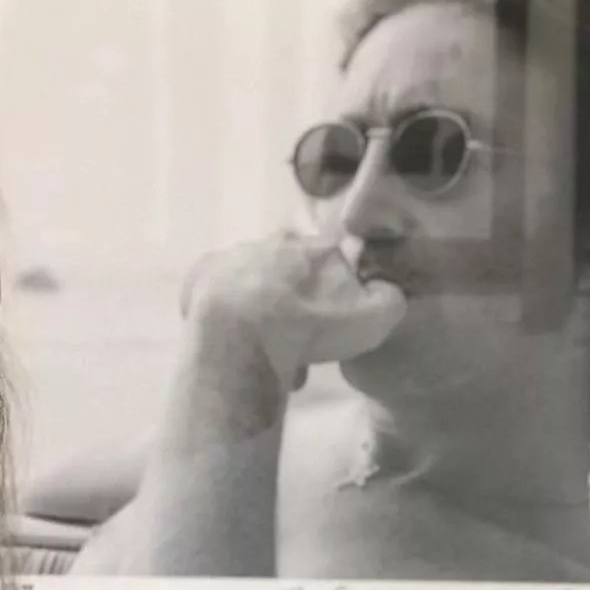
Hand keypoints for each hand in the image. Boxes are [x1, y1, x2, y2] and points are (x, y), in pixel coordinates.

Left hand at [179, 233, 407, 394]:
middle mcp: (273, 241)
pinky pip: (216, 292)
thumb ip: (389, 300)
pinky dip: (224, 311)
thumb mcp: (371, 319)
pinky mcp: (200, 277)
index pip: (333, 254)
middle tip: (296, 339)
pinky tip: (231, 336)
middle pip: (289, 267)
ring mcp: (233, 256)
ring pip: (253, 280)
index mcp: (315, 246)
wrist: (242, 337)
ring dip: (259, 307)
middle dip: (294, 298)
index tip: (330, 316)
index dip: (334, 286)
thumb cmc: (309, 327)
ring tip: (262, 348)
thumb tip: (387, 290)